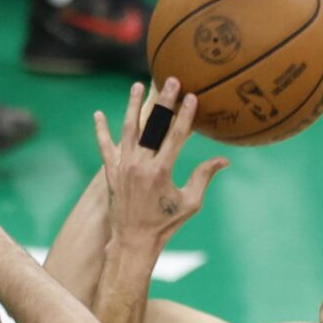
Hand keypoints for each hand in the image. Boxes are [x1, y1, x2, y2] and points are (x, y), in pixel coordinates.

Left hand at [94, 78, 228, 247]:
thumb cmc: (164, 225)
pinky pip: (105, 147)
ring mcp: (123, 167)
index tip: (192, 97)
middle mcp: (140, 165)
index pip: (176, 136)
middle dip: (163, 102)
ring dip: (133, 106)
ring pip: (128, 130)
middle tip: (170, 81)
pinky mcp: (111, 172)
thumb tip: (224, 160)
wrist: (133, 242)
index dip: (185, 115)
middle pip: (153, 126)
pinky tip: (98, 115)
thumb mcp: (190, 203)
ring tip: (137, 85)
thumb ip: (203, 177)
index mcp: (161, 172)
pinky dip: (101, 131)